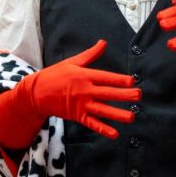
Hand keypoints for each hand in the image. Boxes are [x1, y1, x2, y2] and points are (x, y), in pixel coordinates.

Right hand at [0, 40, 139, 146]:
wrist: (37, 92)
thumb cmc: (55, 74)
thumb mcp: (72, 62)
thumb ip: (90, 54)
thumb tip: (103, 42)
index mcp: (84, 75)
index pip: (106, 78)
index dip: (120, 80)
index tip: (132, 81)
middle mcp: (84, 90)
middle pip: (108, 93)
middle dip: (124, 96)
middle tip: (138, 96)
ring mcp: (81, 104)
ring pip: (103, 110)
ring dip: (118, 114)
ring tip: (132, 117)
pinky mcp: (77, 116)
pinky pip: (92, 123)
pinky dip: (103, 129)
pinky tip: (115, 134)